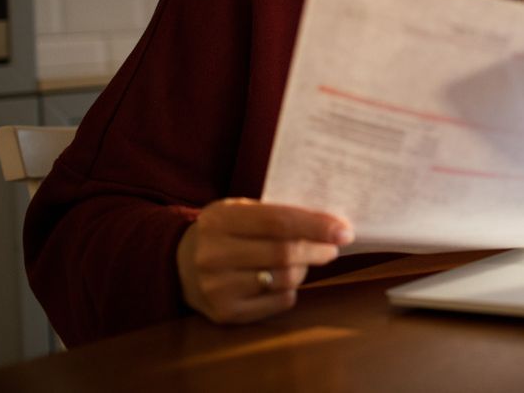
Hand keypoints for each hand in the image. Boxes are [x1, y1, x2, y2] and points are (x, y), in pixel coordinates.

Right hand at [176, 198, 352, 324]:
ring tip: (304, 261)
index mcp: (220, 219)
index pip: (279, 221)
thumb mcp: (240, 210)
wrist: (179, 262)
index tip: (344, 230)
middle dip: (317, 249)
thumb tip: (331, 224)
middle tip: (333, 247)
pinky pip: (277, 302)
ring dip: (304, 270)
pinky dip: (290, 290)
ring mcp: (217, 287)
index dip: (316, 226)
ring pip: (284, 279)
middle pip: (284, 253)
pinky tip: (284, 280)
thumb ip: (276, 214)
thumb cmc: (225, 231)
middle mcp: (213, 254)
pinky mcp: (224, 313)